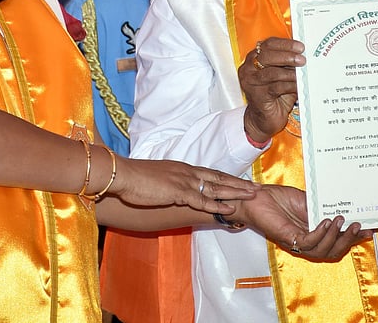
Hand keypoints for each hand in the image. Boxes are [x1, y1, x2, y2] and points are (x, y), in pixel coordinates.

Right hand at [107, 155, 256, 213]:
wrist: (122, 174)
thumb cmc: (134, 178)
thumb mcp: (156, 179)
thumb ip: (168, 183)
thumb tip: (172, 189)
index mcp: (182, 168)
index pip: (210, 172)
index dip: (227, 178)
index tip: (241, 181)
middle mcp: (187, 172)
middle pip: (219, 177)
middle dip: (238, 183)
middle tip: (255, 188)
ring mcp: (184, 181)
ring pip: (216, 187)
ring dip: (235, 192)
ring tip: (251, 196)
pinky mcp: (178, 192)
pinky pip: (202, 200)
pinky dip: (218, 205)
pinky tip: (230, 209)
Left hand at [230, 183, 371, 261]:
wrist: (254, 197)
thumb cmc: (276, 199)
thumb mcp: (305, 201)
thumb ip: (321, 207)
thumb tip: (342, 207)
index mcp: (311, 234)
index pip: (335, 242)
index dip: (352, 239)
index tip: (368, 231)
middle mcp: (305, 242)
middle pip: (331, 251)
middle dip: (347, 240)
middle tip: (358, 226)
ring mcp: (296, 242)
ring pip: (321, 251)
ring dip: (334, 237)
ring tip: (342, 221)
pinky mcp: (287, 238)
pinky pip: (307, 243)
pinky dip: (319, 234)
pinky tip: (325, 222)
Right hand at [238, 37, 304, 144]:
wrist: (264, 119)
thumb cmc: (275, 95)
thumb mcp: (281, 75)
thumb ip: (287, 64)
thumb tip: (304, 55)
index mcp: (253, 58)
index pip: (268, 44)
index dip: (285, 44)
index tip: (300, 47)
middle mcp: (248, 68)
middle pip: (268, 55)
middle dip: (287, 55)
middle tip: (302, 59)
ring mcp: (251, 82)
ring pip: (272, 72)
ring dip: (290, 72)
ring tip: (302, 72)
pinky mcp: (257, 96)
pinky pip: (276, 88)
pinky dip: (290, 85)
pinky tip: (298, 86)